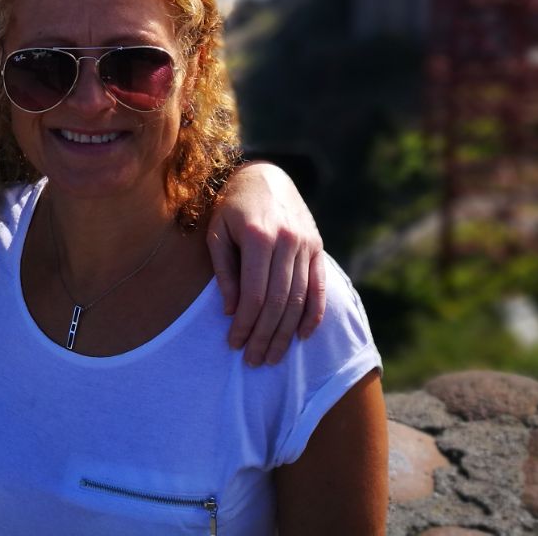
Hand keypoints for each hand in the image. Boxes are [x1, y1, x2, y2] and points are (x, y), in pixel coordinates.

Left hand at [206, 161, 325, 365]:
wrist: (265, 176)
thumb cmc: (232, 207)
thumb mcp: (217, 232)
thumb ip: (224, 270)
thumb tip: (231, 310)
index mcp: (259, 236)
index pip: (255, 294)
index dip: (245, 323)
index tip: (234, 344)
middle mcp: (287, 241)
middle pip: (279, 302)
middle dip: (265, 336)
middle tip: (254, 361)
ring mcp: (306, 244)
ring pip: (299, 298)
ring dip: (286, 333)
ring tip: (273, 356)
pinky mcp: (317, 247)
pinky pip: (319, 286)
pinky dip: (313, 314)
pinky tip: (302, 336)